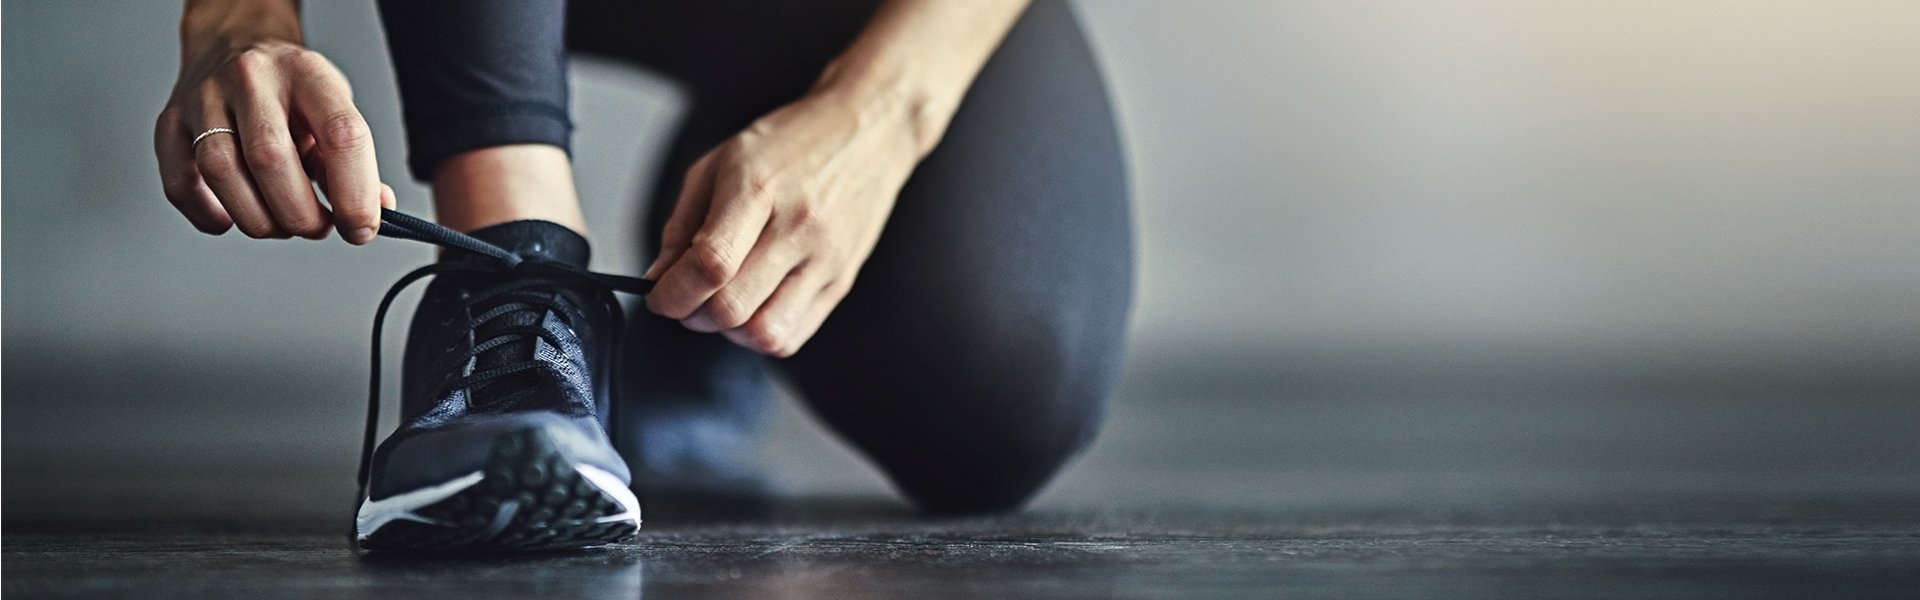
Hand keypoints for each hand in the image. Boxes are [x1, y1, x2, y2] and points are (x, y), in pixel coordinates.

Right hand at [154, 7, 392, 242]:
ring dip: (259, 219)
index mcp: (306, 73)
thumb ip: (353, 159)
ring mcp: (204, 98)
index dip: (355, 192)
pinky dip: (208, 214)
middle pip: (271, 159)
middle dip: (301, 214)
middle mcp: (251, 79)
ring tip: (281, 224)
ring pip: (221, 172)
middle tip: (318, 227)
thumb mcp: (333, 105)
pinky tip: (232, 218)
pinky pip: (180, 183)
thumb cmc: (289, 86)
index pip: (341, 134)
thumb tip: (374, 211)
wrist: (234, 43)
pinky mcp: (170, 121)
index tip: (361, 227)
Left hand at [643, 90, 920, 355]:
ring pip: (765, 333)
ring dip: (729, 331)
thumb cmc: (791, 143)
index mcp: (759, 188)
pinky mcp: (842, 281)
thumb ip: (683, 223)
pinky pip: (794, 336)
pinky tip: (754, 306)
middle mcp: (798, 227)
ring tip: (723, 303)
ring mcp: (826, 259)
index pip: (711, 263)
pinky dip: (761, 335)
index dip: (673, 293)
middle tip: (686, 299)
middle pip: (733, 306)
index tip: (660, 296)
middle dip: (692, 315)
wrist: (867, 133)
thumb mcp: (721, 162)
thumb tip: (659, 278)